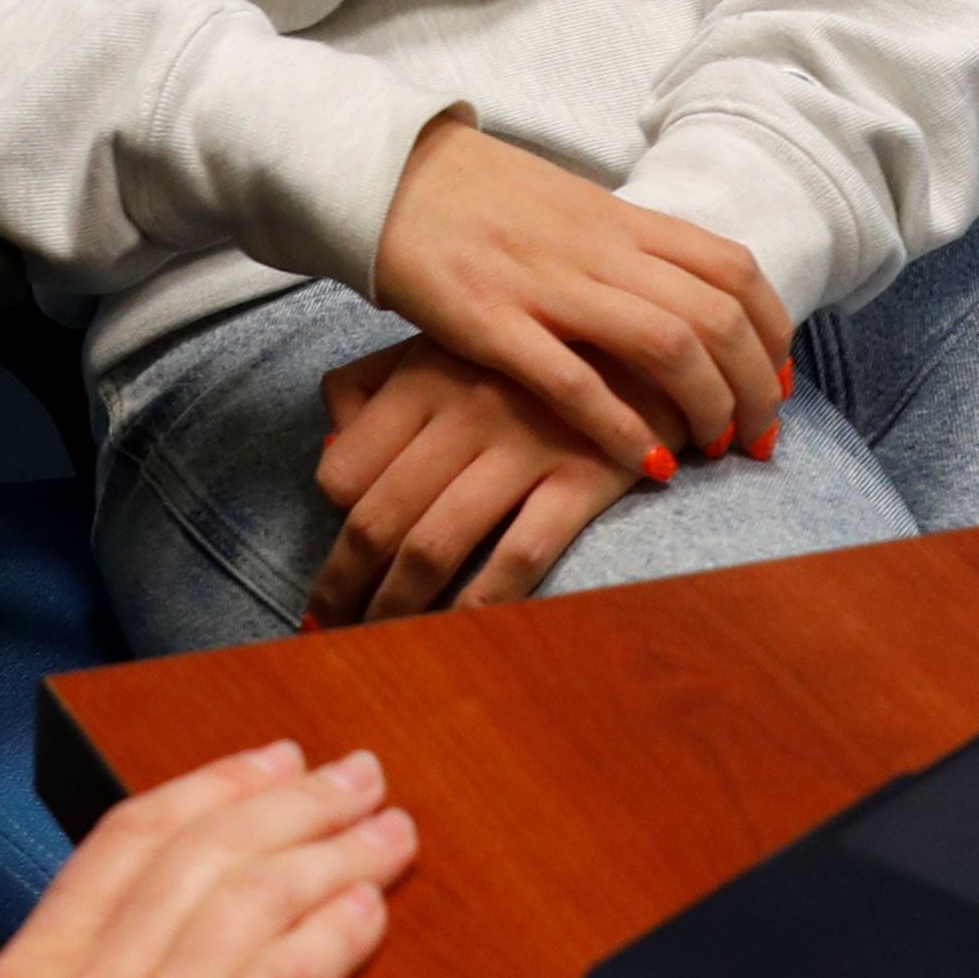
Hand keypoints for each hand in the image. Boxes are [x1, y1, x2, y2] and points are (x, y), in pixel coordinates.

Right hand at [0, 741, 419, 977]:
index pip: (125, 843)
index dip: (209, 788)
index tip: (266, 763)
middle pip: (202, 856)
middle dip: (291, 802)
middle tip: (355, 772)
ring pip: (248, 906)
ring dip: (331, 855)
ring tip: (387, 828)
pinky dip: (327, 938)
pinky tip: (368, 912)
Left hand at [310, 341, 634, 621]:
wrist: (649, 334)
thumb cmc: (531, 349)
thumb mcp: (446, 343)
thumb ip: (374, 386)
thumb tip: (330, 454)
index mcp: (422, 378)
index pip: (344, 471)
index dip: (329, 527)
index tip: (330, 564)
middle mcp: (463, 412)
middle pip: (379, 520)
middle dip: (345, 587)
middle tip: (330, 628)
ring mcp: (523, 446)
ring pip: (434, 546)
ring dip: (397, 608)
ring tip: (379, 644)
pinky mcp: (581, 478)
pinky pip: (518, 556)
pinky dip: (479, 604)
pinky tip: (456, 634)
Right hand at [368, 114, 792, 470]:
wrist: (389, 173)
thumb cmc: (485, 200)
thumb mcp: (574, 210)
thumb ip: (630, 250)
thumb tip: (689, 299)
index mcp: (624, 219)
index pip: (734, 269)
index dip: (772, 332)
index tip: (778, 381)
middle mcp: (599, 249)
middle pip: (717, 316)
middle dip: (754, 387)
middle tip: (755, 437)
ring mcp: (547, 284)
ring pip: (667, 344)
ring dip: (706, 407)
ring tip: (712, 450)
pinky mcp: (490, 321)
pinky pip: (573, 381)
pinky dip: (621, 427)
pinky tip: (645, 463)